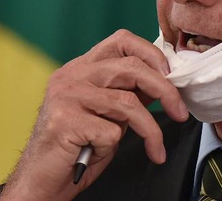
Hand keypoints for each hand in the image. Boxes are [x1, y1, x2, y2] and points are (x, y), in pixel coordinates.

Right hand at [0, 30, 188, 200]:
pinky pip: (111, 131)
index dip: (152, 54)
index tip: (171, 76)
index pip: (122, 41)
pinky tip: (100, 152)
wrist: (42, 180)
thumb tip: (164, 82)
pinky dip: (114, 145)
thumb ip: (128, 93)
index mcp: (81, 67)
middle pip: (131, 67)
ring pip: (128, 102)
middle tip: (180, 112)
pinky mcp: (65, 120)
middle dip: (165, 90)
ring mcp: (66, 95)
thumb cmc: (76, 147)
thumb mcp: (107, 113)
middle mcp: (72, 75)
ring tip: (155, 147)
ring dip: (150, 129)